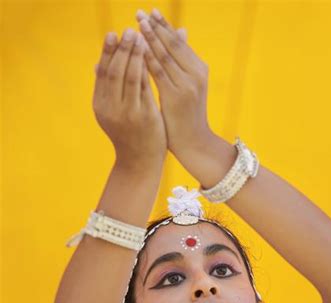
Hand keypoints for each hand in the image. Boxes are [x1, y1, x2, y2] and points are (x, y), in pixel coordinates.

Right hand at [93, 28, 166, 169]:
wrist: (140, 164)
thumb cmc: (128, 135)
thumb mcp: (112, 113)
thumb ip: (107, 90)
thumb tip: (98, 63)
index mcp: (100, 105)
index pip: (103, 72)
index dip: (108, 52)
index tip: (114, 34)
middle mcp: (110, 108)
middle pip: (115, 71)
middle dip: (122, 49)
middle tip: (129, 31)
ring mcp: (127, 113)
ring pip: (130, 76)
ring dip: (136, 55)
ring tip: (141, 38)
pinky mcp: (144, 117)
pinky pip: (146, 87)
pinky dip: (147, 70)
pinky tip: (152, 58)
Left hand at [136, 9, 213, 159]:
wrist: (194, 143)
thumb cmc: (187, 115)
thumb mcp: (189, 84)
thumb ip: (183, 59)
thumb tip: (182, 30)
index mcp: (199, 69)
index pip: (179, 42)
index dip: (164, 26)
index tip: (150, 12)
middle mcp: (196, 74)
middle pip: (172, 45)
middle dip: (154, 28)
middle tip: (139, 13)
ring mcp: (187, 86)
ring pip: (165, 56)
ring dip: (149, 39)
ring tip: (136, 25)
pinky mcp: (175, 97)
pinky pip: (158, 73)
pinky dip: (147, 60)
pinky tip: (136, 50)